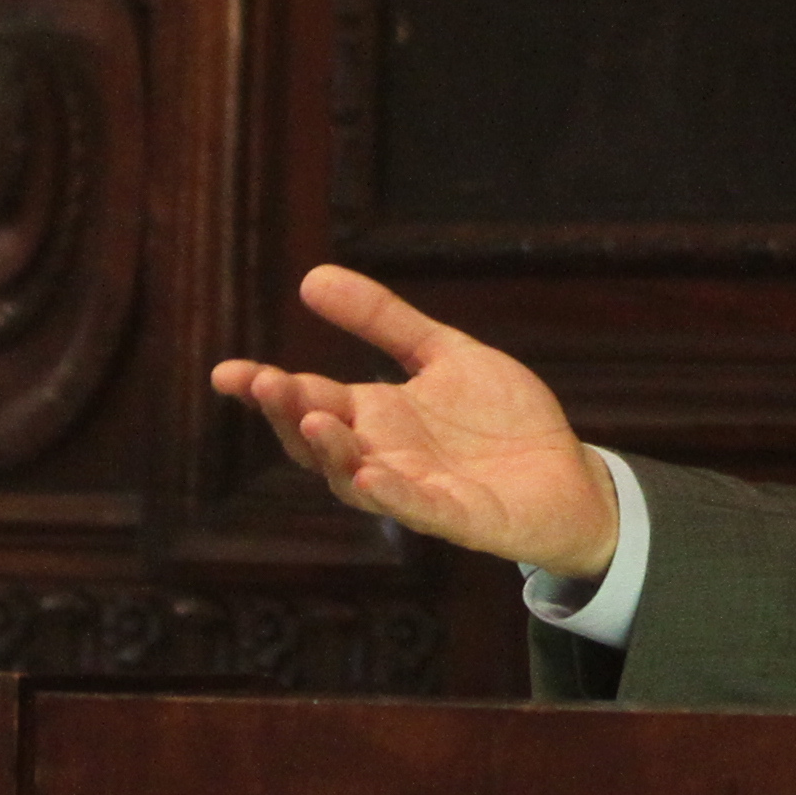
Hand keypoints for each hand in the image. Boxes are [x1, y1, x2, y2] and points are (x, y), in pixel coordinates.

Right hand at [208, 266, 622, 575]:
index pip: (308, 399)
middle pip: (319, 441)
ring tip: (313, 417)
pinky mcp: (458, 518)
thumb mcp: (443, 353)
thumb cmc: (501, 420)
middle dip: (288, 415)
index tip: (227, 371)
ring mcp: (417, 490)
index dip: (267, 388)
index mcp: (376, 417)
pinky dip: (393, 495)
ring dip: (332, 453)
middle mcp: (384, 456)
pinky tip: (372, 474)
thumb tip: (311, 276)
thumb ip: (383, 319)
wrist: (568, 475)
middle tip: (263, 382)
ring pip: (357, 480)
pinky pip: (418, 508)